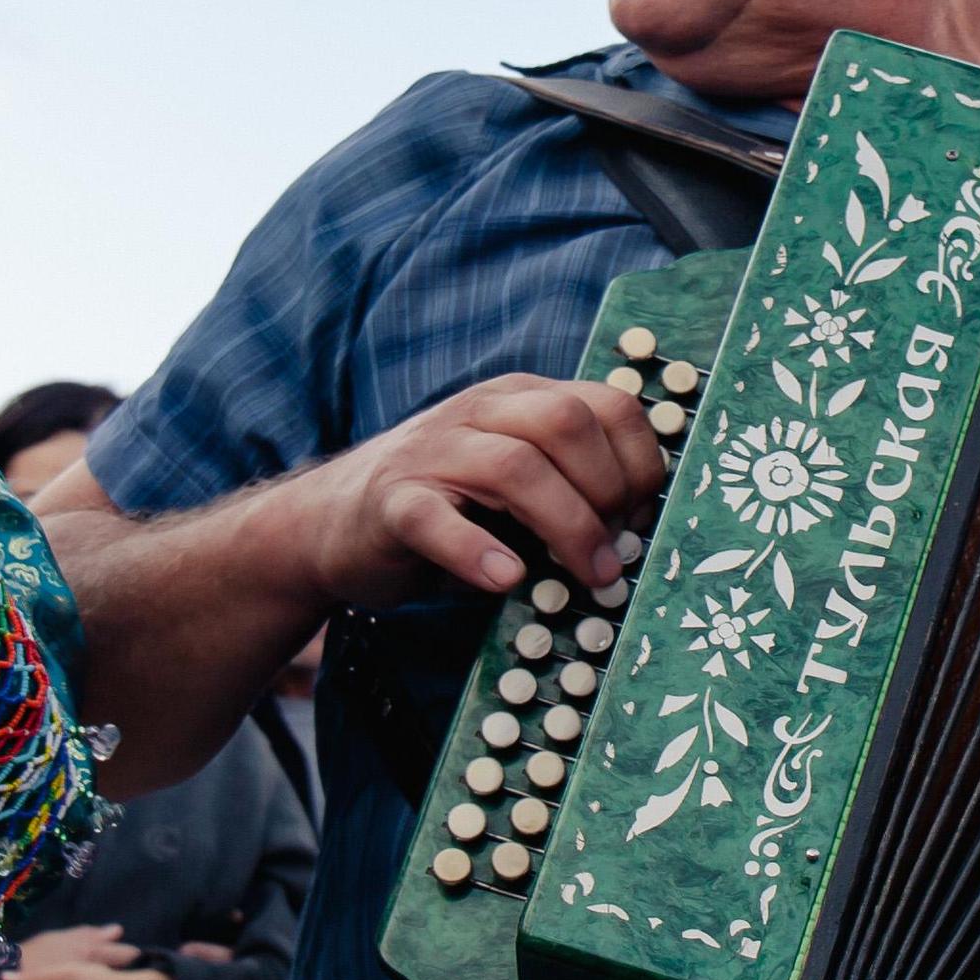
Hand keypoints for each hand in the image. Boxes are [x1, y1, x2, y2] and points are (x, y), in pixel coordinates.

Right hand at [277, 373, 665, 603]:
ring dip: (564, 526)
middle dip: (607, 492)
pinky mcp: (392, 501)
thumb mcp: (519, 485)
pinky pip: (436, 519)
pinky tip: (506, 579)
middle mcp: (480, 412)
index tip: (642, 523)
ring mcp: (433, 452)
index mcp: (522, 400)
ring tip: (583, 578)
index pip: (609, 406)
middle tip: (613, 557)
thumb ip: (572, 489)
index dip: (641, 466)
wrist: (336, 523)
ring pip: (513, 466)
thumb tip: (641, 538)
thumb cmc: (451, 510)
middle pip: (565, 423)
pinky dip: (476, 551)